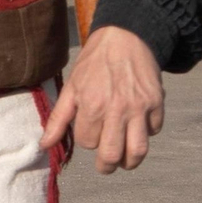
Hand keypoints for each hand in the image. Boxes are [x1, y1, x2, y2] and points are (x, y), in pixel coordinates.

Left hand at [39, 26, 163, 173]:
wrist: (124, 36)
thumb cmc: (94, 62)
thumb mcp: (71, 86)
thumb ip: (58, 119)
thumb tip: (44, 145)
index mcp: (92, 105)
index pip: (87, 142)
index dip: (86, 140)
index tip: (88, 133)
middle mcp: (116, 109)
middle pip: (112, 154)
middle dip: (106, 165)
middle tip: (105, 165)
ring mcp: (139, 108)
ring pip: (138, 151)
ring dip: (130, 161)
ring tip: (124, 160)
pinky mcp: (156, 103)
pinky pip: (154, 131)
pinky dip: (146, 134)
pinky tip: (137, 128)